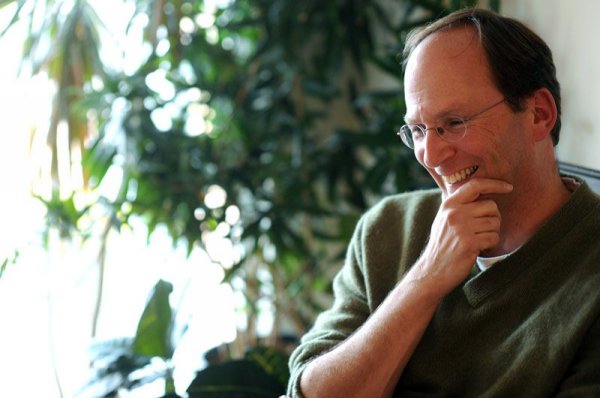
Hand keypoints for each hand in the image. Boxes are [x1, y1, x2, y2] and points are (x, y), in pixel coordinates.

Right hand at [412, 178, 512, 295]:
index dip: (495, 184)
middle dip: (494, 219)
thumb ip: (459, 205)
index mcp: (449, 204)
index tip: (508, 187)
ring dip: (492, 234)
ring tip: (479, 241)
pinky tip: (479, 249)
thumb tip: (482, 191)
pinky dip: (491, 245)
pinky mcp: (469, 243)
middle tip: (484, 231)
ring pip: (495, 223)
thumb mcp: (444, 219)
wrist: (433, 270)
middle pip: (491, 206)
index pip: (475, 185)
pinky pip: (494, 238)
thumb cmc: (442, 245)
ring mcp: (461, 227)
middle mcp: (454, 213)